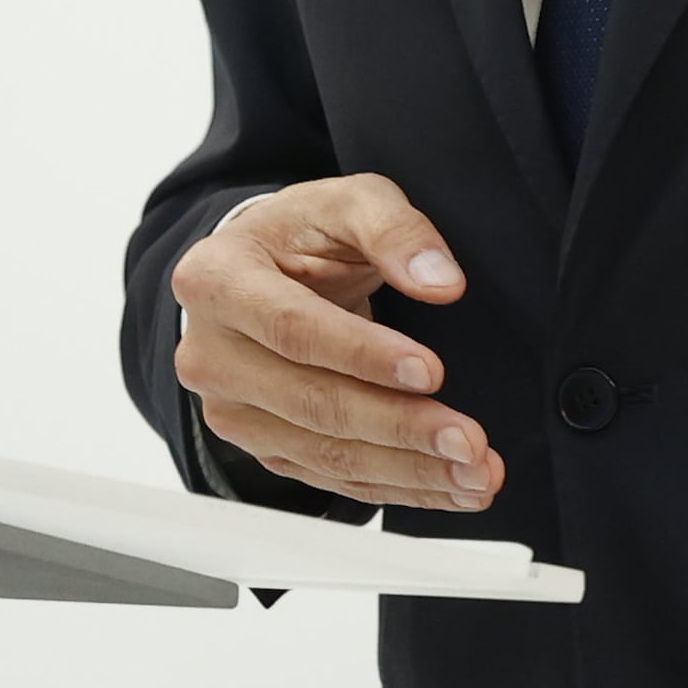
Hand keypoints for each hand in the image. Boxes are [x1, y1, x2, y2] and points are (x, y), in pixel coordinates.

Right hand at [166, 175, 494, 513]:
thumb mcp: (347, 202)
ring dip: (409, 470)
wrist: (265, 272)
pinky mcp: (263, 445)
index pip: (293, 328)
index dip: (363, 355)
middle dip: (401, 426)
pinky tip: (448, 485)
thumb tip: (442, 282)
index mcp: (218, 280)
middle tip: (470, 440)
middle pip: (312, 404)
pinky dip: (396, 485)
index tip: (431, 370)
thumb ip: (394, 229)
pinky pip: (331, 477)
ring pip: (325, 453)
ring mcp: (232, 409)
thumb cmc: (304, 234)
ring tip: (476, 473)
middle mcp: (211, 354)